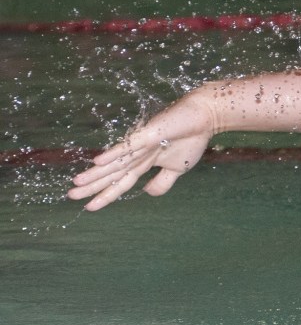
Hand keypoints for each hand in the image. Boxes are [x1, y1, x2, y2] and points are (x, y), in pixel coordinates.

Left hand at [68, 94, 214, 210]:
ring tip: (77, 182)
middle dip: (92, 185)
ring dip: (96, 173)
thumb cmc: (191, 139)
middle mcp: (138, 154)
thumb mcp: (178, 169)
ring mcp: (142, 143)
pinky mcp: (149, 134)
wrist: (205, 117)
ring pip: (116, 162)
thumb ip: (162, 182)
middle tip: (71, 195)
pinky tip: (98, 161)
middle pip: (112, 173)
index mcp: (144, 162)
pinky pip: (129, 146)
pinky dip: (113, 154)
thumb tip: (146, 192)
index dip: (106, 194)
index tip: (89, 207)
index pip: (121, 181)